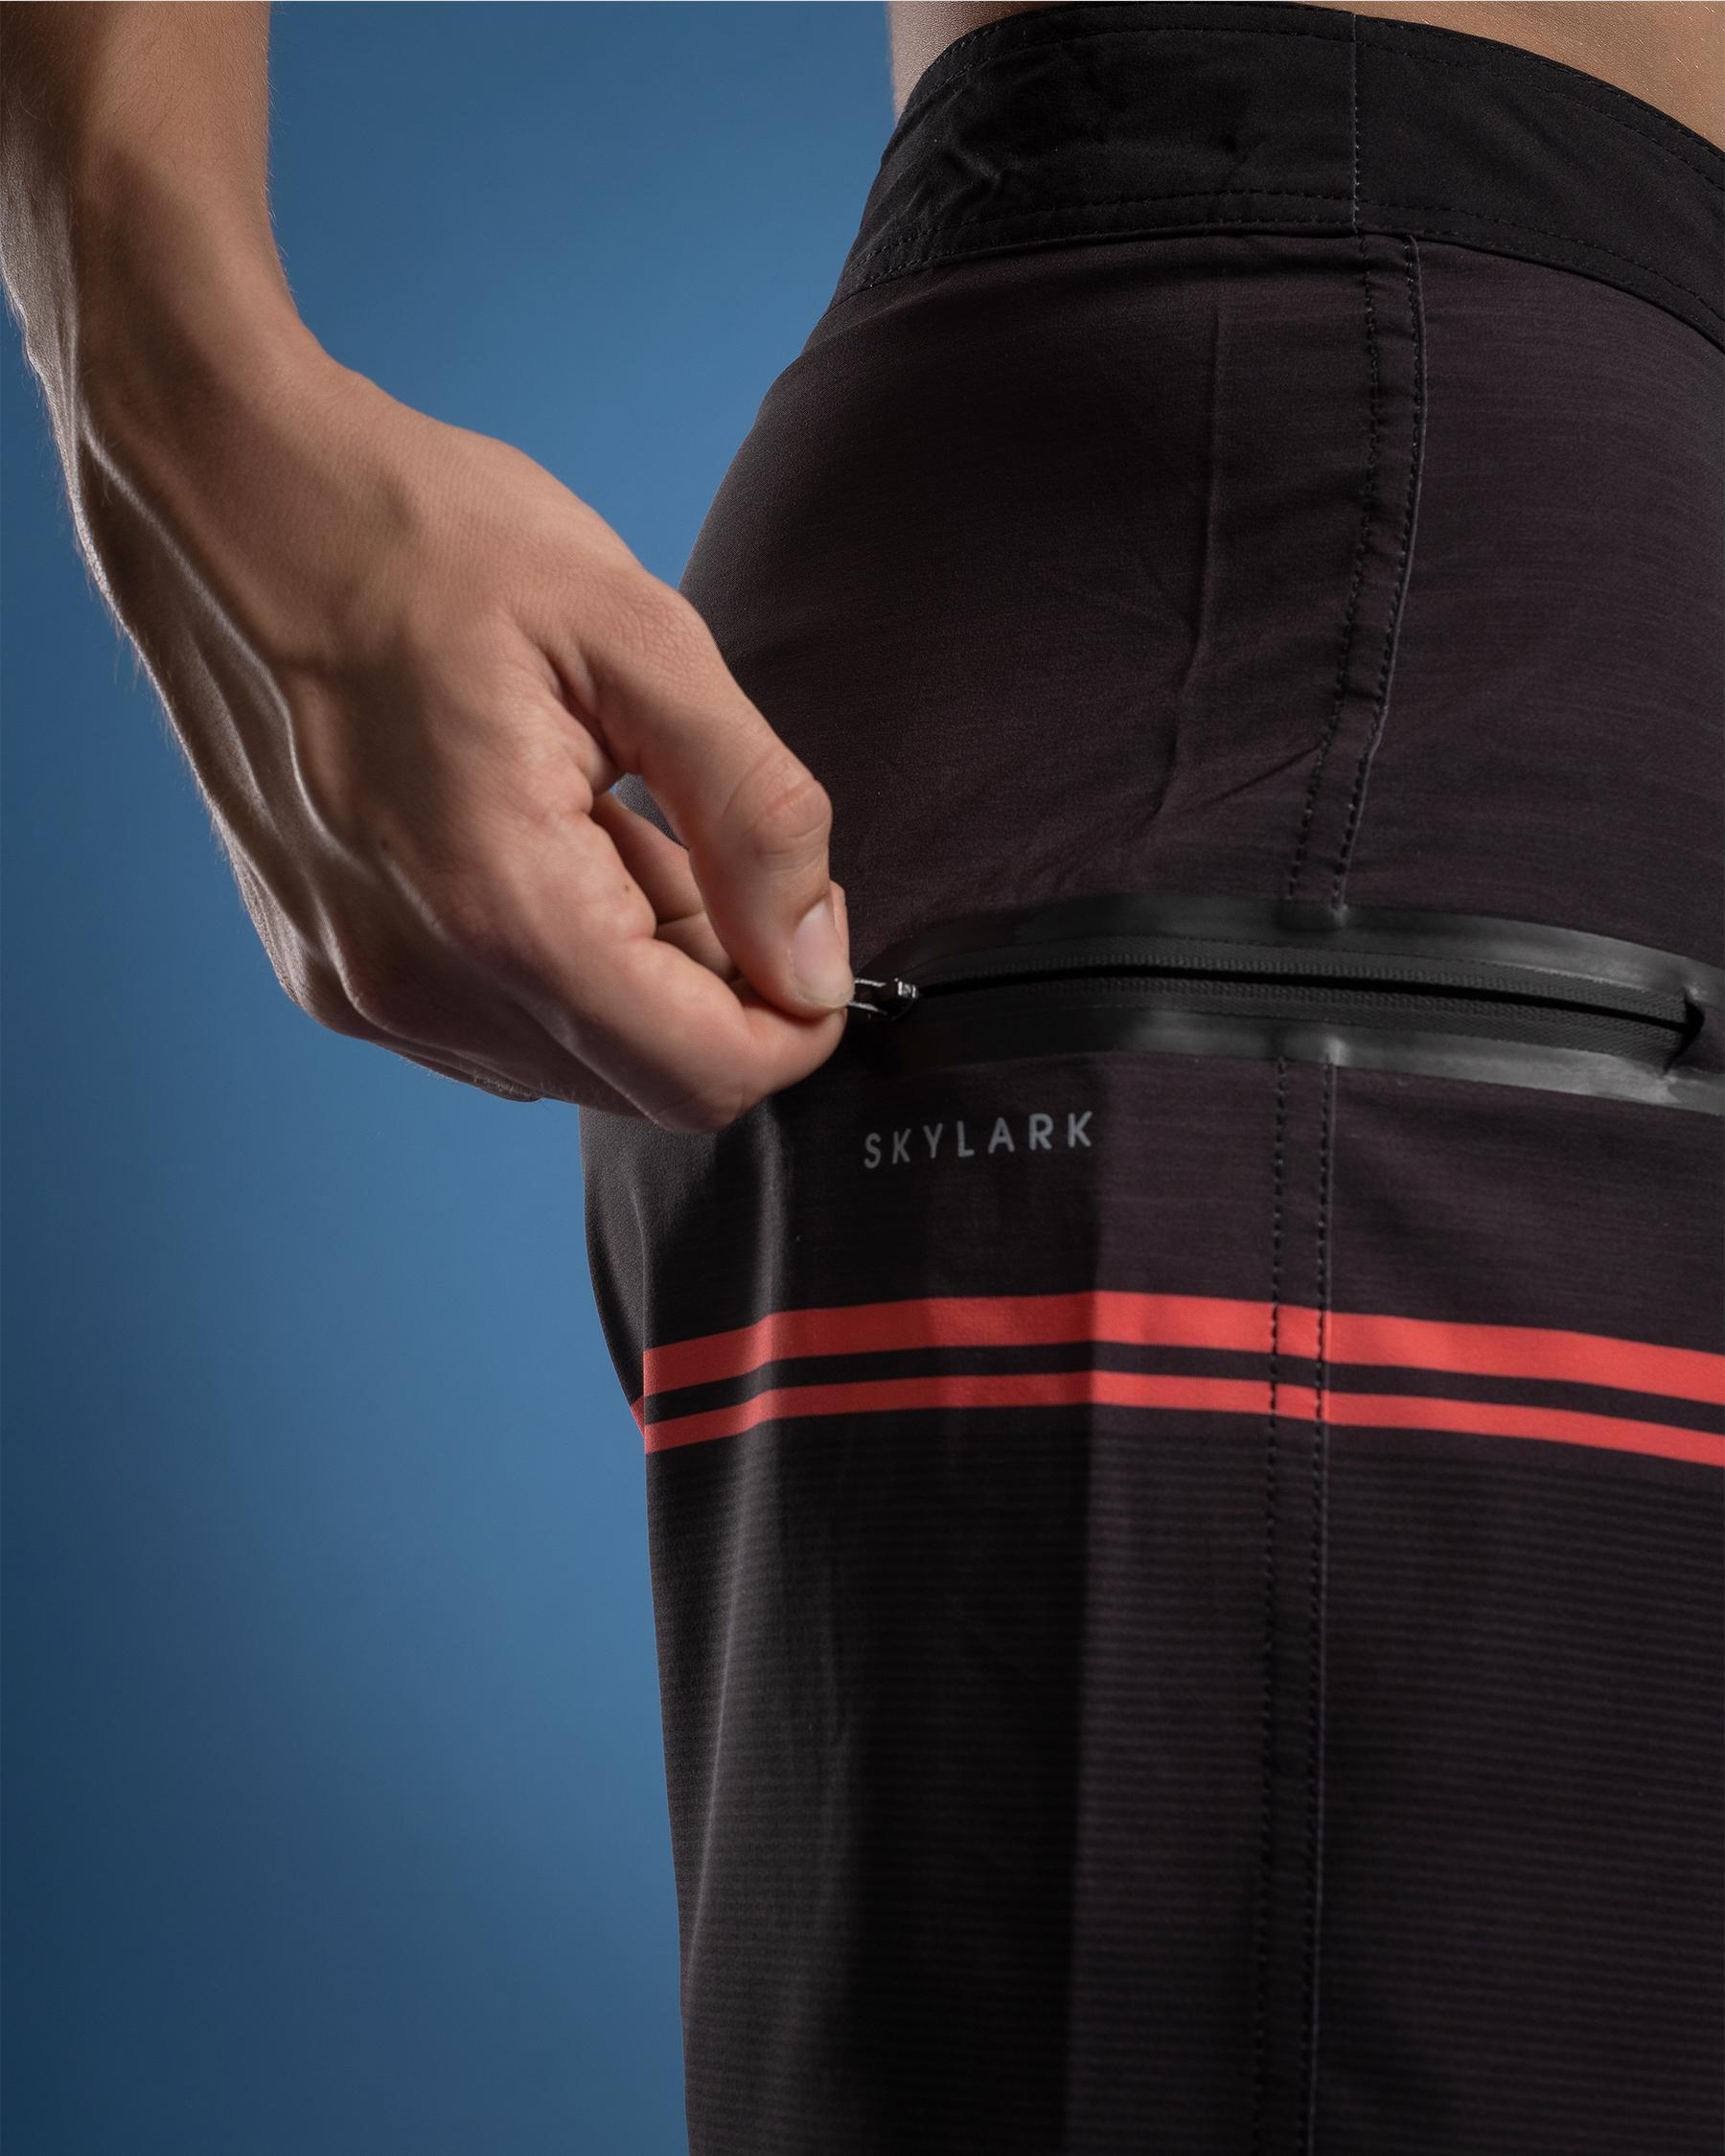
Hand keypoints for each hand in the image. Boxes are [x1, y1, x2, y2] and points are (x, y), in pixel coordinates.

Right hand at [69, 334, 854, 1128]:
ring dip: (633, 969)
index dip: (797, 1018)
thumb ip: (756, 816)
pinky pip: (496, 1028)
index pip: (706, 1076)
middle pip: (647, 1082)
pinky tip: (532, 838)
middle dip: (716, 981)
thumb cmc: (425, 538)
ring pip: (575, 1062)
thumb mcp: (641, 640)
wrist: (232, 496)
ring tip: (597, 814)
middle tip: (691, 829)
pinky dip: (553, 961)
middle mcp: (419, 985)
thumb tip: (819, 964)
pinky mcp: (333, 975)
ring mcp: (364, 990)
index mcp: (503, 908)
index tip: (809, 917)